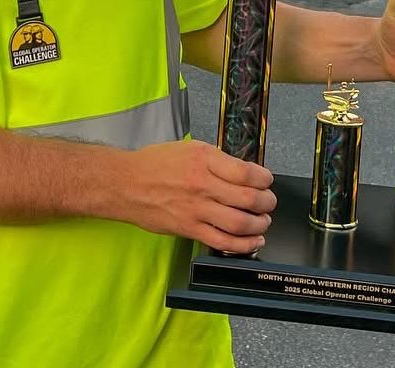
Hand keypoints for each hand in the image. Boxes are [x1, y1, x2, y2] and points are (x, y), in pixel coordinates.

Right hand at [115, 140, 275, 253]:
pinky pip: (223, 242)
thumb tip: (243, 172)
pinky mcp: (189, 229)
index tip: (266, 181)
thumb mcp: (189, 149)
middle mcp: (202, 184)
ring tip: (263, 221)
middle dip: (267, 202)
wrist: (126, 184)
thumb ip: (216, 160)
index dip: (264, 179)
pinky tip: (252, 242)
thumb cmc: (154, 164)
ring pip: (240, 223)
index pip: (247, 172)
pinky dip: (243, 245)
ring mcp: (196, 209)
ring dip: (259, 224)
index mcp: (204, 160)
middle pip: (249, 198)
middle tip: (269, 202)